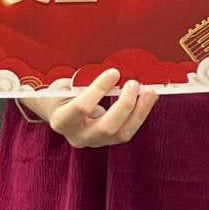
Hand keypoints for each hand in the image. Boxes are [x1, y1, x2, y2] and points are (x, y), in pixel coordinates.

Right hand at [23, 68, 158, 147]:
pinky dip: (141, 114)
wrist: (58, 111)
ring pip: (122, 133)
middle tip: (134, 84)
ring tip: (151, 92)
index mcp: (62, 119)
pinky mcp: (108, 141)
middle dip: (124, 105)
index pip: (81, 107)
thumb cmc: (60, 92)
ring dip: (139, 111)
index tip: (114, 72)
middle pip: (106, 127)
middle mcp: (77, 136)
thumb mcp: (64, 83)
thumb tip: (112, 68)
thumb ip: (82, 79)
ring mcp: (94, 141)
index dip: (99, 89)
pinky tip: (149, 98)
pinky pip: (128, 131)